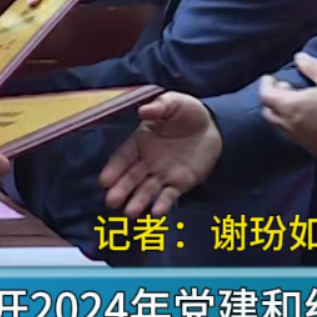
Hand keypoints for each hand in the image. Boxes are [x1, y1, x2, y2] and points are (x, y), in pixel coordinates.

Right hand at [98, 92, 222, 216]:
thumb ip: (159, 107)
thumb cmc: (187, 112)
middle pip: (131, 177)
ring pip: (147, 190)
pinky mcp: (179, 184)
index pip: (124, 157)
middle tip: (111, 202)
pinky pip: (169, 195)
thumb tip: (143, 110)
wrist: (212, 126)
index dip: (114, 168)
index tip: (104, 181)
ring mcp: (162, 174)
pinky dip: (163, 204)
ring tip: (130, 212)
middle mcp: (147, 161)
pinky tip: (157, 212)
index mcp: (140, 141)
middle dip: (121, 189)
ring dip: (138, 201)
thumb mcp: (173, 103)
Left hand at [260, 53, 316, 161]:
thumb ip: (312, 66)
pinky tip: (308, 121)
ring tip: (295, 104)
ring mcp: (300, 140)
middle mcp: (290, 126)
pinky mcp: (312, 150)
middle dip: (272, 100)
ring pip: (280, 127)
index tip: (270, 77)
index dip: (265, 85)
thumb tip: (299, 58)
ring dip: (282, 114)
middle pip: (269, 113)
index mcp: (291, 106)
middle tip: (285, 89)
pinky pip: (295, 137)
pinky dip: (294, 126)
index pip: (266, 96)